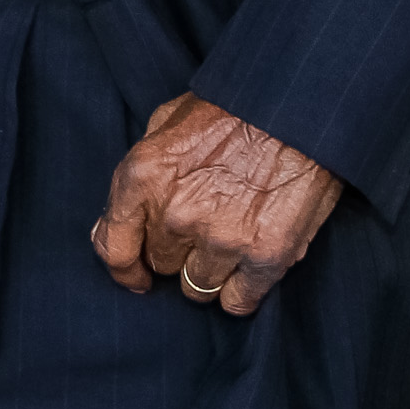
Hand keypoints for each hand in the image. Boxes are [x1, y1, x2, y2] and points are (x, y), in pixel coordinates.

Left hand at [88, 92, 342, 317]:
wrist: (297, 106)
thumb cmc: (232, 109)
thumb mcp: (168, 122)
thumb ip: (142, 171)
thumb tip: (127, 214)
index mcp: (144, 176)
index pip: (113, 247)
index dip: (124, 270)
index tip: (137, 276)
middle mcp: (175, 212)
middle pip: (161, 265)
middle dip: (177, 252)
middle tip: (202, 229)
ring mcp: (220, 237)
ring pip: (197, 287)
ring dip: (209, 271)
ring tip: (229, 242)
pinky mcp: (265, 256)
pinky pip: (237, 302)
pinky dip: (241, 291)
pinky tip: (249, 268)